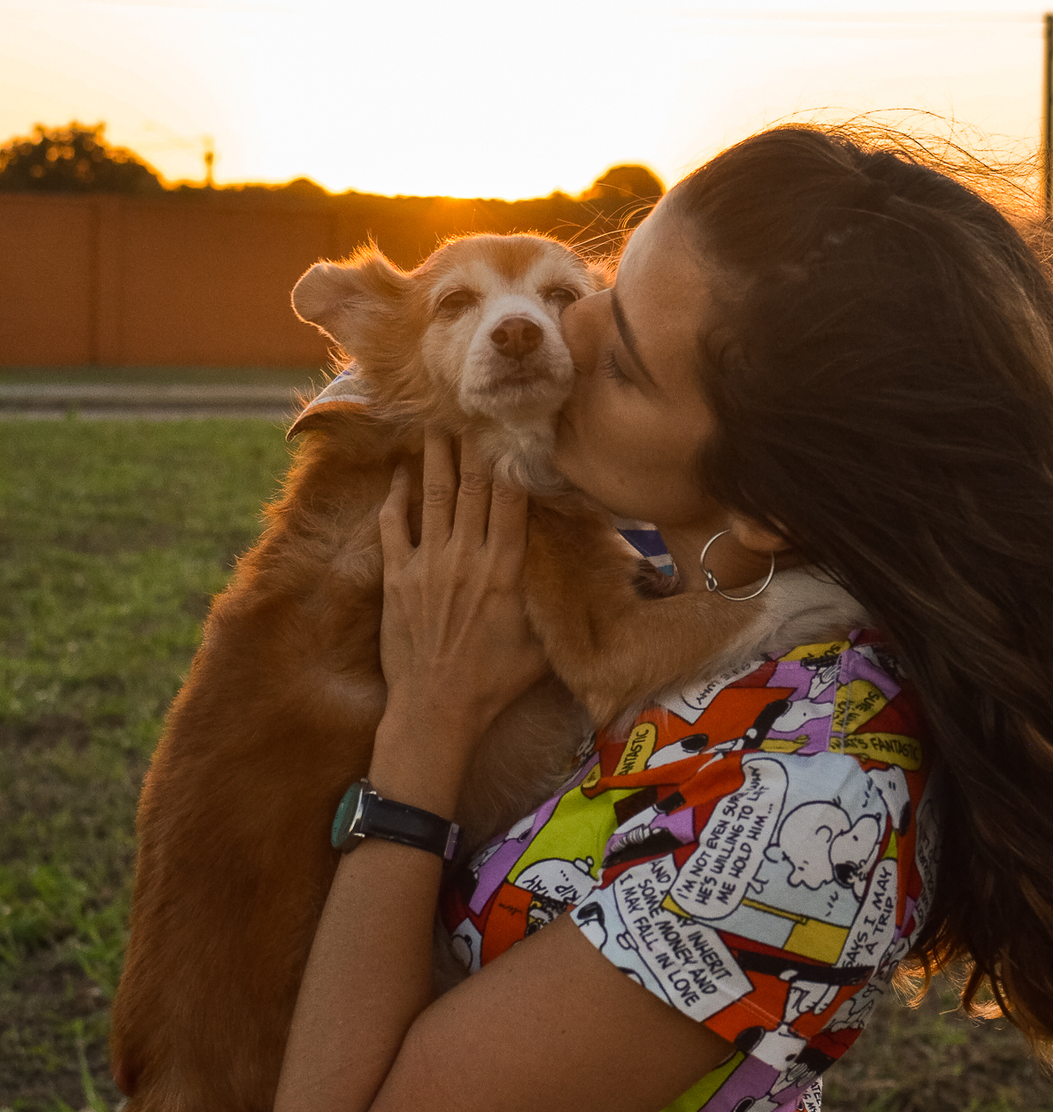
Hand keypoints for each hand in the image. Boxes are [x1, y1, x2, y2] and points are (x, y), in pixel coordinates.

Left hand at [376, 428, 548, 737]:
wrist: (436, 711)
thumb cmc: (495, 684)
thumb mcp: (543, 648)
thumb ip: (560, 608)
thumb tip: (599, 591)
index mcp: (506, 570)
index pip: (512, 499)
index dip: (513, 458)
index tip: (515, 425)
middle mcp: (467, 557)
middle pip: (473, 484)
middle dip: (474, 440)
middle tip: (472, 401)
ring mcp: (428, 564)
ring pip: (434, 493)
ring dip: (435, 453)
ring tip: (436, 417)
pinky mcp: (397, 578)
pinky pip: (394, 525)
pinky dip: (396, 496)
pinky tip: (400, 473)